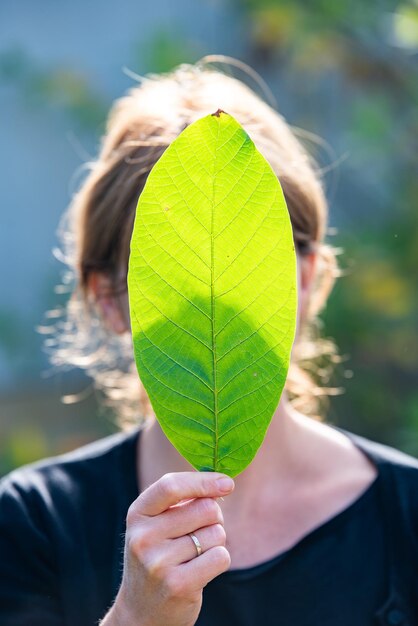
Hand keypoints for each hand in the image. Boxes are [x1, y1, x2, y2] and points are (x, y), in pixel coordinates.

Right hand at [101, 471, 233, 625]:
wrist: (141, 613)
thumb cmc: (158, 557)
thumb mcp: (157, 524)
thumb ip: (183, 501)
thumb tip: (224, 484)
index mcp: (137, 514)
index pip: (171, 486)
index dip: (203, 481)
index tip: (228, 483)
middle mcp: (143, 537)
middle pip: (204, 508)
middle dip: (214, 518)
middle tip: (200, 533)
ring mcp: (158, 562)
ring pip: (216, 533)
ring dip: (215, 542)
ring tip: (195, 556)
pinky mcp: (178, 585)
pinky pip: (221, 556)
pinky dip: (220, 560)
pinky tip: (201, 570)